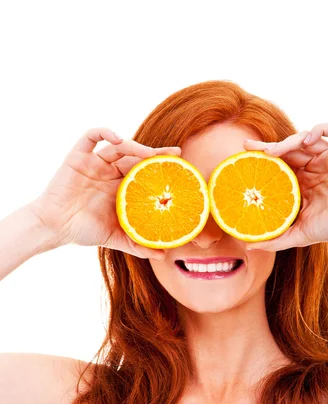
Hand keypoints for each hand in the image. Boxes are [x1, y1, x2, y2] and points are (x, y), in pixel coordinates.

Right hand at [27, 127, 180, 259]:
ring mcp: (94, 163)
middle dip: (155, 154)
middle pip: (136, 157)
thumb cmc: (84, 231)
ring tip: (147, 153)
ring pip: (118, 146)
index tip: (180, 166)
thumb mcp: (115, 238)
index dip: (161, 167)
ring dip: (134, 146)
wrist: (55, 227)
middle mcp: (109, 172)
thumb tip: (163, 255)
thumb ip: (138, 245)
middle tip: (174, 154)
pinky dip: (104, 132)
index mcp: (120, 187)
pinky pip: (90, 137)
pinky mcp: (78, 157)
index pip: (144, 172)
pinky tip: (118, 138)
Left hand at [243, 123, 327, 250]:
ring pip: (305, 138)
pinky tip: (306, 139)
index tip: (245, 155)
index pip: (279, 164)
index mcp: (302, 182)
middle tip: (250, 148)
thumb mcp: (300, 234)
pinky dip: (319, 129)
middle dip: (269, 147)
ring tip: (275, 151)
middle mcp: (314, 166)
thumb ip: (276, 239)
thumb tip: (248, 245)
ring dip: (289, 141)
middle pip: (288, 149)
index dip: (263, 158)